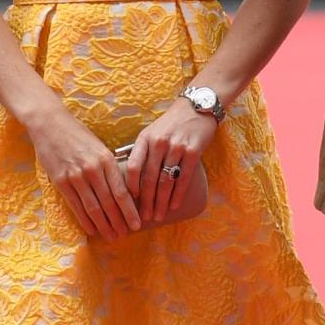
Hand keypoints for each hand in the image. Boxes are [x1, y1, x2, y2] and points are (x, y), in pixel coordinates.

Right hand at [30, 108, 140, 240]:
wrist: (51, 124)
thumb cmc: (78, 135)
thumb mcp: (100, 147)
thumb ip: (109, 166)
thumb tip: (122, 189)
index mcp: (107, 159)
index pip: (122, 191)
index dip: (130, 210)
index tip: (137, 223)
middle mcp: (93, 169)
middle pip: (109, 202)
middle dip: (119, 221)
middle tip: (126, 235)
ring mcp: (76, 176)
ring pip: (93, 207)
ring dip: (104, 225)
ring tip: (111, 236)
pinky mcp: (60, 181)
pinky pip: (75, 205)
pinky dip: (84, 219)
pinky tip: (91, 230)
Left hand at [124, 100, 215, 223]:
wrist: (197, 107)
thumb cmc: (171, 123)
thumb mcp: (151, 131)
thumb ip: (140, 150)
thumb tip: (126, 176)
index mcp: (146, 138)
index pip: (134, 166)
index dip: (131, 186)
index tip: (129, 201)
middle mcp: (160, 142)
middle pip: (150, 178)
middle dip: (146, 201)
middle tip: (144, 217)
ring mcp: (177, 147)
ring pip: (166, 181)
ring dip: (161, 202)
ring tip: (159, 216)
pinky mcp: (193, 151)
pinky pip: (183, 178)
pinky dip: (178, 194)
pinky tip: (174, 205)